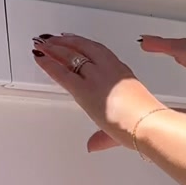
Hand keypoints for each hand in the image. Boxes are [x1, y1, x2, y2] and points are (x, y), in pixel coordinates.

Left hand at [31, 33, 161, 151]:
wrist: (146, 123)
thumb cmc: (143, 122)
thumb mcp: (124, 124)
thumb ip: (103, 137)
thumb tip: (92, 145)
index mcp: (122, 73)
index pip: (99, 53)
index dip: (84, 45)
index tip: (73, 40)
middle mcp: (108, 70)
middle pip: (83, 49)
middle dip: (65, 43)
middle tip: (52, 39)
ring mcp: (96, 77)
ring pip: (71, 56)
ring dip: (54, 49)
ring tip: (42, 44)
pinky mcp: (84, 89)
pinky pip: (62, 72)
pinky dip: (49, 64)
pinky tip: (40, 59)